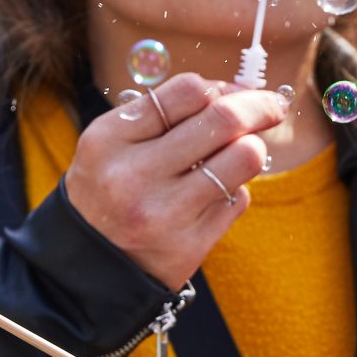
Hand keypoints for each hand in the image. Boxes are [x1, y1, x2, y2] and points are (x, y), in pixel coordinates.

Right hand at [62, 74, 283, 289]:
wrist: (82, 269)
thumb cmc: (106, 191)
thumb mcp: (112, 144)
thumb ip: (164, 115)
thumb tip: (235, 93)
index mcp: (110, 139)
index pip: (187, 91)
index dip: (222, 86)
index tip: (237, 92)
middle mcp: (134, 175)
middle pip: (223, 120)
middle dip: (260, 106)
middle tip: (273, 106)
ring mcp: (163, 214)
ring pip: (244, 159)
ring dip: (253, 149)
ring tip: (242, 152)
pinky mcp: (188, 247)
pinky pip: (238, 200)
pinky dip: (234, 191)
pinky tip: (212, 196)